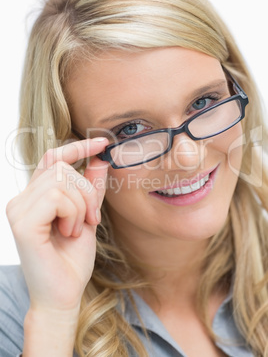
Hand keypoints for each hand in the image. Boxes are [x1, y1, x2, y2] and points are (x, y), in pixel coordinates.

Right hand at [6, 137, 108, 312]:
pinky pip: (57, 197)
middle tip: (91, 219)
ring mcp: (18, 209)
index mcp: (35, 197)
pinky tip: (69, 233)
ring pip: (61, 180)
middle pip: (62, 168)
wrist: (64, 295)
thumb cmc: (72, 260)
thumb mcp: (88, 216)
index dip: (77, 147)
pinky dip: (73, 214)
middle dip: (86, 192)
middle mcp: (22, 199)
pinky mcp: (22, 222)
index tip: (102, 143)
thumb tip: (100, 159)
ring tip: (77, 229)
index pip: (52, 159)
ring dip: (81, 206)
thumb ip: (91, 188)